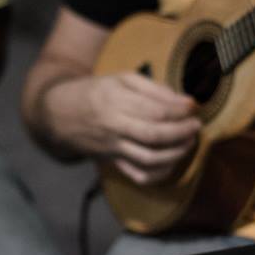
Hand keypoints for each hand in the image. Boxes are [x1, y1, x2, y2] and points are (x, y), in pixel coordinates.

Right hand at [46, 73, 201, 184]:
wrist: (58, 114)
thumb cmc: (94, 92)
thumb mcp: (120, 79)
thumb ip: (153, 88)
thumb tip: (184, 101)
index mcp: (116, 101)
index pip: (156, 110)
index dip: (180, 111)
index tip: (194, 107)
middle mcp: (114, 126)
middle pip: (154, 136)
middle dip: (182, 132)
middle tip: (195, 126)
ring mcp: (112, 148)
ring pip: (149, 159)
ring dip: (175, 153)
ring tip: (188, 142)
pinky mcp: (112, 162)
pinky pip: (138, 175)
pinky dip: (159, 174)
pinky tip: (171, 162)